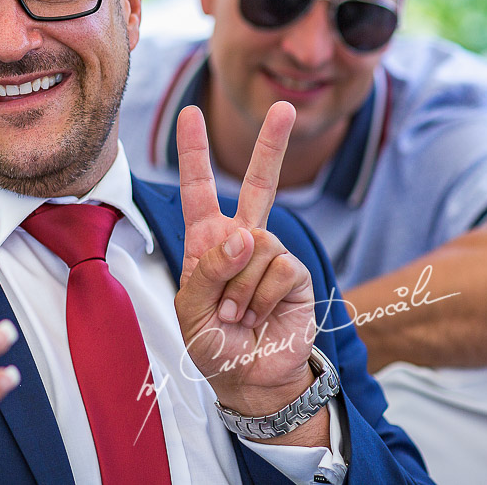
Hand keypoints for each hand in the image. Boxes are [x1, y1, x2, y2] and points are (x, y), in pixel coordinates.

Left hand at [174, 102, 317, 416]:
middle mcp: (242, 240)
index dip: (194, 152)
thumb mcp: (191, 309)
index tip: (190, 114)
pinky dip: (262, 296)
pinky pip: (278, 269)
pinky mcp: (296, 275)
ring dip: (240, 287)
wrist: (248, 378)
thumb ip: (208, 270)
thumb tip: (246, 233)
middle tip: (284, 107)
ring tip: (236, 314)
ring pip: (257, 245)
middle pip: (260, 185)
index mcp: (207, 240)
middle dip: (272, 146)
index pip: (199, 188)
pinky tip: (259, 315)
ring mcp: (271, 254)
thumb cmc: (212, 343)